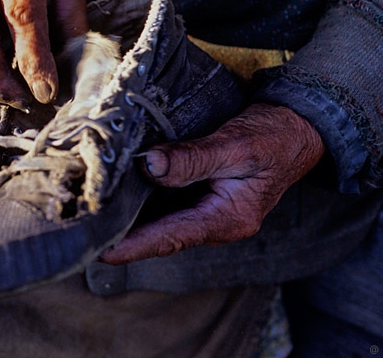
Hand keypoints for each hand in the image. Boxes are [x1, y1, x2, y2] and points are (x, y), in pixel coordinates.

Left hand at [99, 103, 324, 264]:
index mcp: (228, 219)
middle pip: (163, 236)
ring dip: (132, 222)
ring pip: (164, 223)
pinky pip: (170, 207)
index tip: (101, 252)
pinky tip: (121, 196)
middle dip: (125, 237)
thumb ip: (193, 158)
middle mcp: (217, 224)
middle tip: (85, 232)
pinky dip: (145, 204)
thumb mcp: (234, 145)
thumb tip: (150, 166)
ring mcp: (211, 213)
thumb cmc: (273, 137)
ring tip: (93, 216)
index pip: (172, 238)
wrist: (297, 129)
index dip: (134, 246)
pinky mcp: (205, 198)